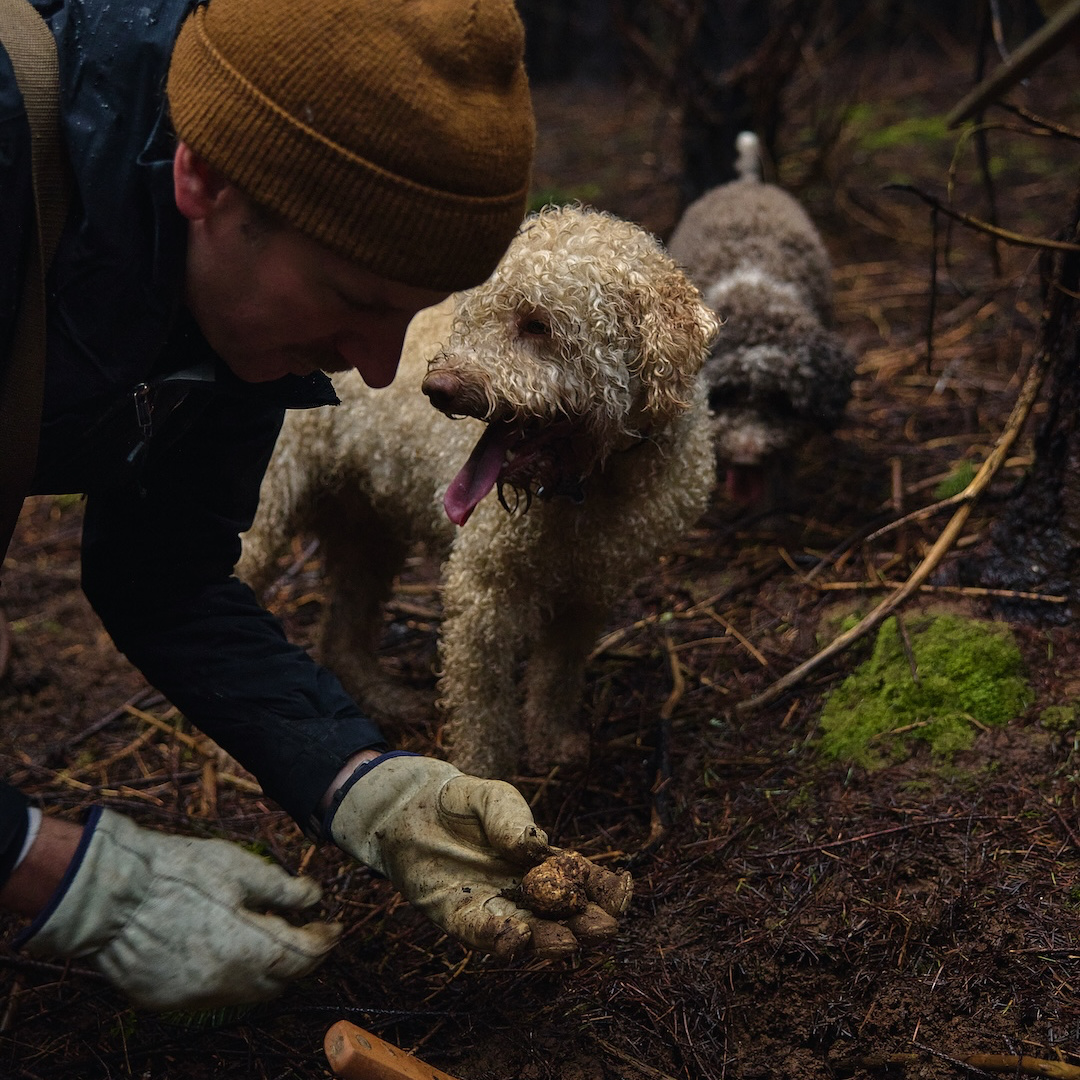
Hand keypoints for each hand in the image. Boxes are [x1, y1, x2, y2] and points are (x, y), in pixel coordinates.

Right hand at [20, 808, 339, 1009]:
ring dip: (267, 970)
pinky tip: (227, 950)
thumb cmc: (177, 873)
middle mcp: (225, 982)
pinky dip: (230, 976)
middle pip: (280, 980)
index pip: (304, 956)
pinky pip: (213, 994)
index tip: (334, 926)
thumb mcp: (240, 868)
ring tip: (270, 939)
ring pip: (248, 993)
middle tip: (308, 933)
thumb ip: (283, 888)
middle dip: (301, 958)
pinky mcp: (167, 999)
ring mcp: (194, 996)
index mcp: (249, 948)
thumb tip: (316, 897)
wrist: (112, 893)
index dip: (325, 940)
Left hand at [327, 753, 631, 958]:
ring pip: (527, 932)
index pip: (580, 879)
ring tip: (568, 941)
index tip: (619, 896)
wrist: (409, 809)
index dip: (603, 890)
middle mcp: (522, 890)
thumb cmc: (462, 802)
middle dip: (584, 924)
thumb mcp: (493, 798)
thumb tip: (533, 847)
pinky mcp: (455, 915)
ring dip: (548, 941)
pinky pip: (479, 932)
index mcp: (542, 860)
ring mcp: (491, 905)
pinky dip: (498, 938)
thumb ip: (513, 819)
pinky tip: (516, 937)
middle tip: (602, 928)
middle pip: (561, 915)